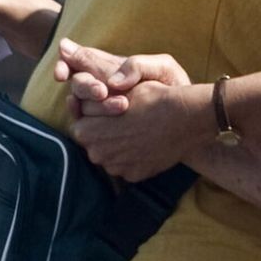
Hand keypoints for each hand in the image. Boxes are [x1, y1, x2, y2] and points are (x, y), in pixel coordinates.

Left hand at [55, 40, 200, 181]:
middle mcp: (97, 154)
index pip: (81, 122)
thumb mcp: (119, 84)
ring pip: (110, 153)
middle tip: (123, 114)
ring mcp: (116, 167)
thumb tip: (73, 94)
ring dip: (117, 142)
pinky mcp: (134, 175)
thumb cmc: (153, 96)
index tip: (110, 103)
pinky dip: (133, 154)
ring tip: (135, 126)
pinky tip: (145, 140)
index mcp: (87, 132)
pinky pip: (126, 164)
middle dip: (103, 128)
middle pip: (94, 139)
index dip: (95, 112)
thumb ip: (91, 91)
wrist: (187, 118)